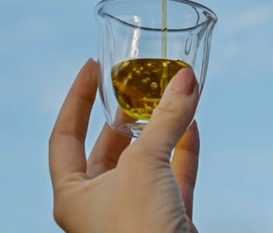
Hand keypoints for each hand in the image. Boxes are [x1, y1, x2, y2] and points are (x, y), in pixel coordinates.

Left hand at [49, 59, 199, 232]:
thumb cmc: (138, 228)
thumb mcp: (145, 164)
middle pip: (108, 148)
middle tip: (139, 83)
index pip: (64, 136)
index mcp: (73, 194)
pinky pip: (175, 176)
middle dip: (125, 114)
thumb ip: (165, 119)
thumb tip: (185, 79)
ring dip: (161, 129)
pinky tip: (194, 124)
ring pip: (147, 161)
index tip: (92, 69)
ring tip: (171, 97)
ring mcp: (136, 211)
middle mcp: (101, 203)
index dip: (75, 100)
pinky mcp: (169, 219)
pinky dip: (185, 149)